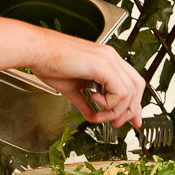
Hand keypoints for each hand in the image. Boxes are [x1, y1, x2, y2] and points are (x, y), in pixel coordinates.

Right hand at [29, 36, 144, 128]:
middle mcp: (111, 57)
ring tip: (99, 115)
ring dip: (115, 111)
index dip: (133, 104)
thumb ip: (87, 103)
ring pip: (130, 92)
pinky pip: (120, 92)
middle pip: (137, 87)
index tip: (131, 120)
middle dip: (130, 110)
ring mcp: (109, 59)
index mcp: (106, 60)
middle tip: (117, 123)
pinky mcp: (103, 65)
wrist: (37, 51)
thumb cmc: (49, 64)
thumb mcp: (73, 89)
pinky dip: (110, 104)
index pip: (131, 82)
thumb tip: (94, 116)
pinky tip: (94, 101)